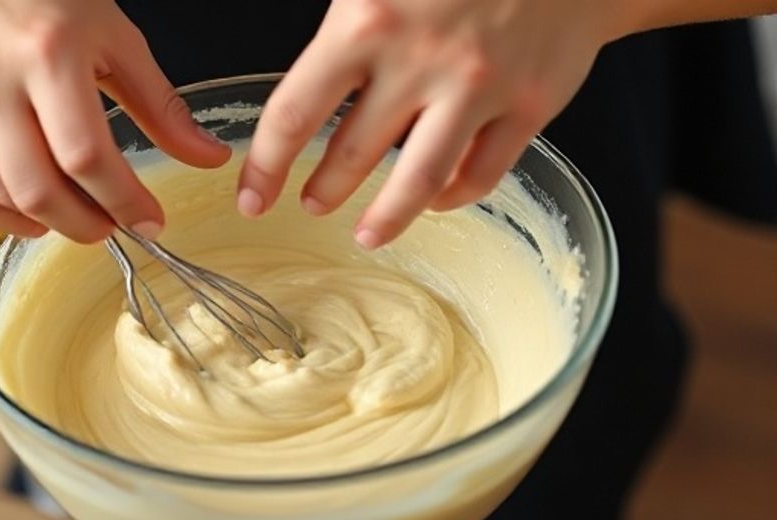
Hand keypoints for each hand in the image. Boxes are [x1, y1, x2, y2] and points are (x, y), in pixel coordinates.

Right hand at [0, 0, 229, 241]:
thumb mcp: (112, 35)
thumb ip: (159, 104)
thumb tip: (209, 159)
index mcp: (47, 54)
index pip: (88, 157)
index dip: (126, 202)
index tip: (151, 222)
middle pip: (42, 191)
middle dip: (90, 226)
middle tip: (115, 226)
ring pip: (4, 198)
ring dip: (52, 224)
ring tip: (82, 217)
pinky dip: (2, 218)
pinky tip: (33, 217)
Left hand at [239, 0, 613, 248]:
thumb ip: (344, 29)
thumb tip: (301, 93)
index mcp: (367, 23)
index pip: (295, 114)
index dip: (266, 167)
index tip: (251, 197)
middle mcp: (421, 61)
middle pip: (353, 154)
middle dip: (323, 190)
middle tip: (310, 204)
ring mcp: (480, 87)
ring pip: (419, 182)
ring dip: (385, 217)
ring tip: (367, 233)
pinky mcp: (531, 104)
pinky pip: (482, 174)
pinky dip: (452, 197)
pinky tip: (436, 199)